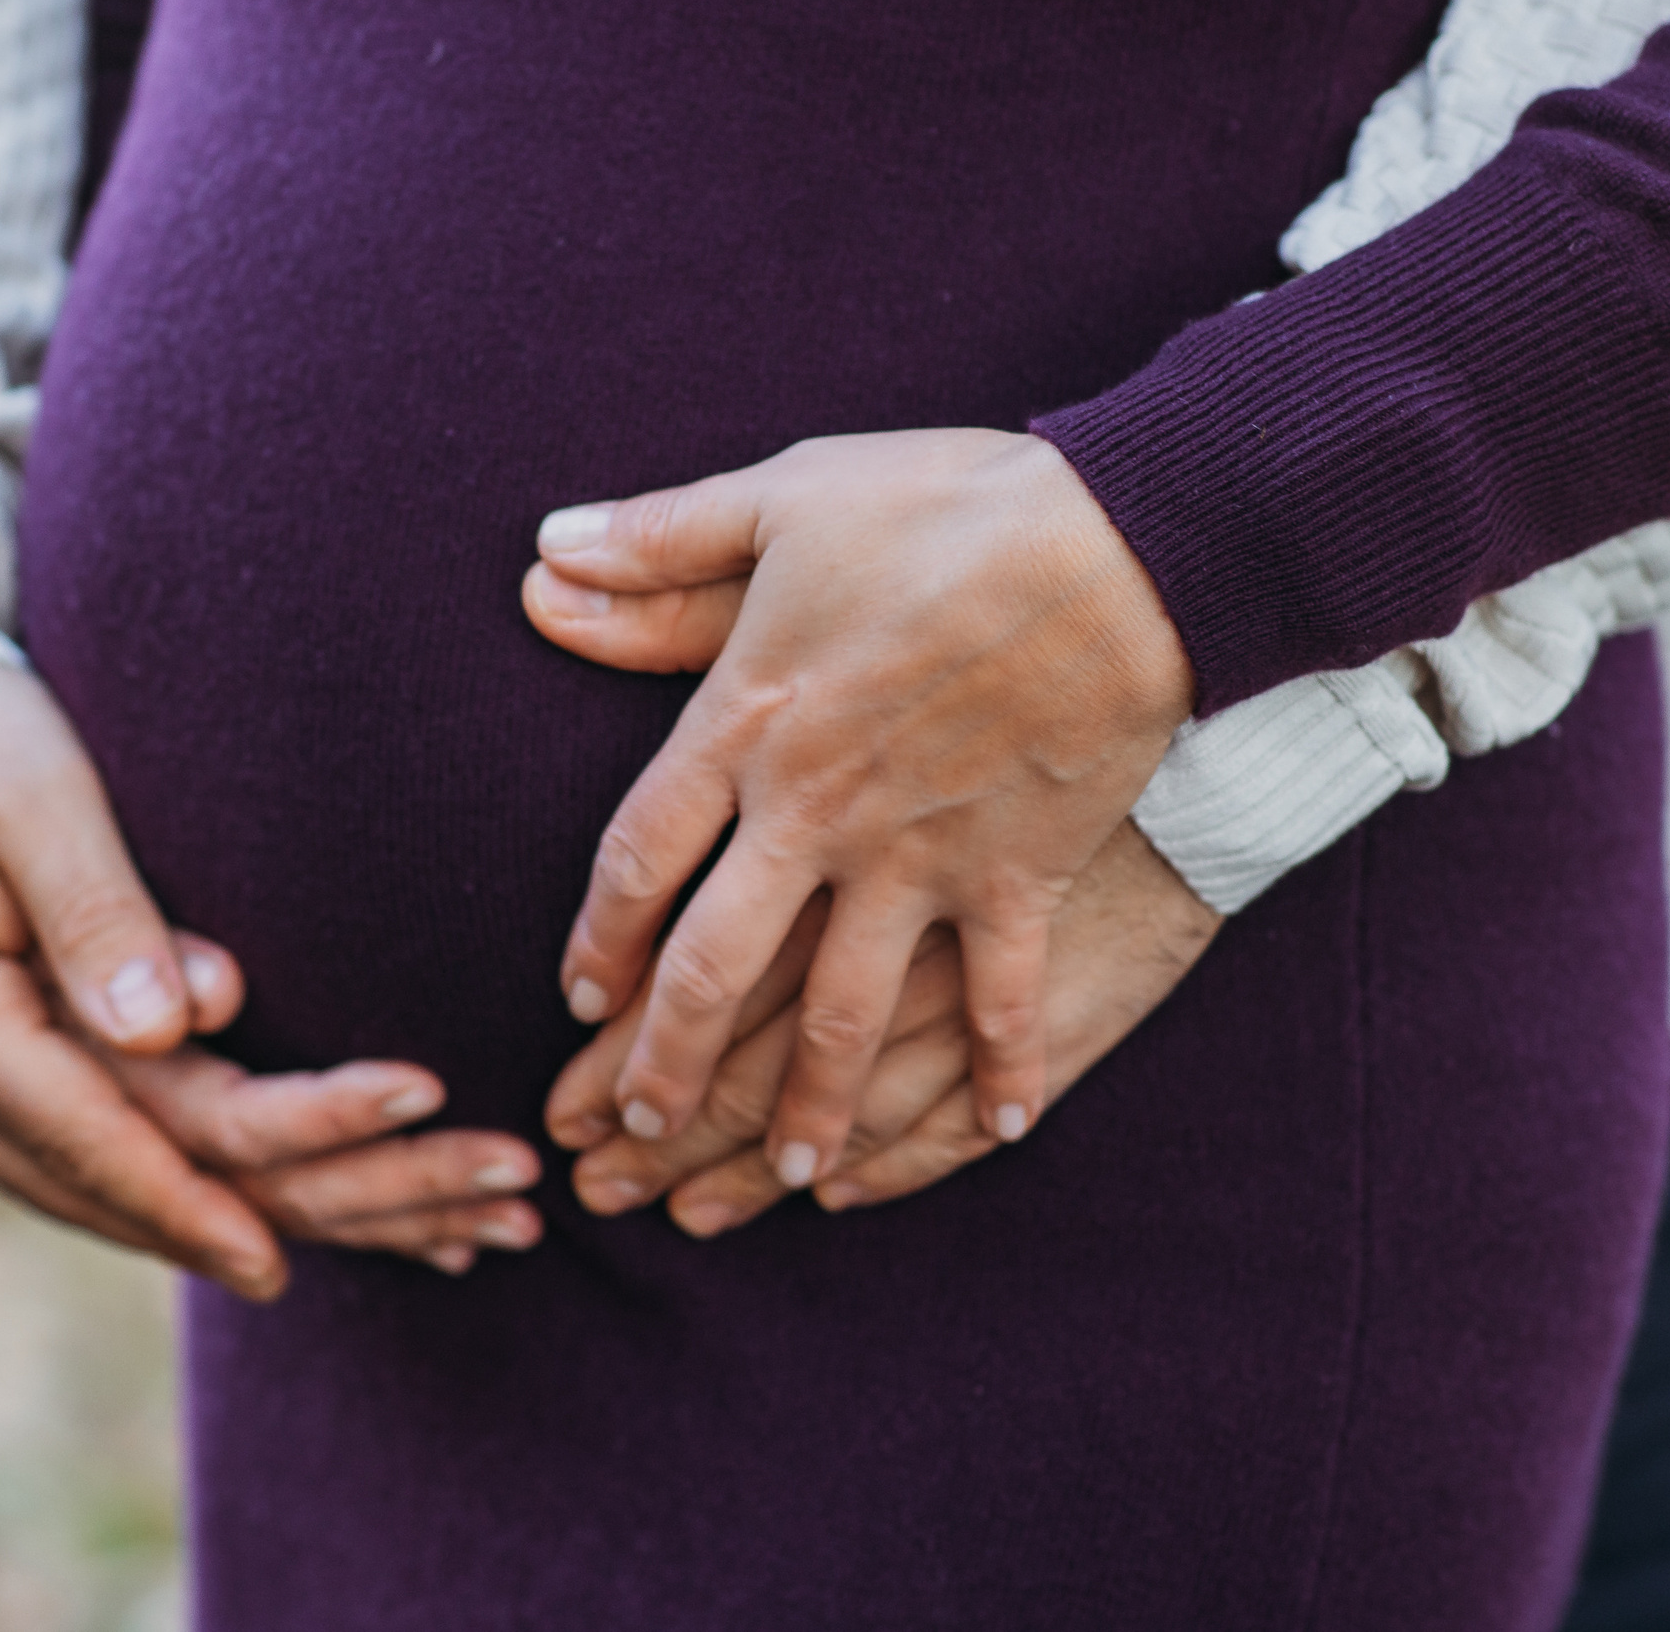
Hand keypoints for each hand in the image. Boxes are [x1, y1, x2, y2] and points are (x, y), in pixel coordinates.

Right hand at [0, 664, 541, 1297]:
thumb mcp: (39, 793)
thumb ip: (104, 914)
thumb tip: (181, 1028)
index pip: (88, 1137)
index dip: (193, 1201)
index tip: (282, 1262)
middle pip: (83, 1181)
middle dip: (214, 1228)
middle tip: (336, 1270)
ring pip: (57, 1180)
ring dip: (174, 1220)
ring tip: (291, 1259)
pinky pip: (34, 1144)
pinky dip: (122, 1177)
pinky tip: (202, 1203)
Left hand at [525, 428, 1191, 1187]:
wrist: (1127, 541)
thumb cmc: (951, 506)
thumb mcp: (783, 499)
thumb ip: (659, 545)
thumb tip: (542, 561)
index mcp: (747, 721)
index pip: (635, 858)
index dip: (597, 938)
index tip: (581, 1001)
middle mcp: (816, 813)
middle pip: (711, 967)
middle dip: (665, 1065)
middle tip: (635, 1131)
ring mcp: (919, 857)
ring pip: (839, 1013)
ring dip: (805, 1103)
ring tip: (784, 1170)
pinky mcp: (1019, 874)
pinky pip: (1003, 999)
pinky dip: (1002, 1072)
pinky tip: (1000, 1128)